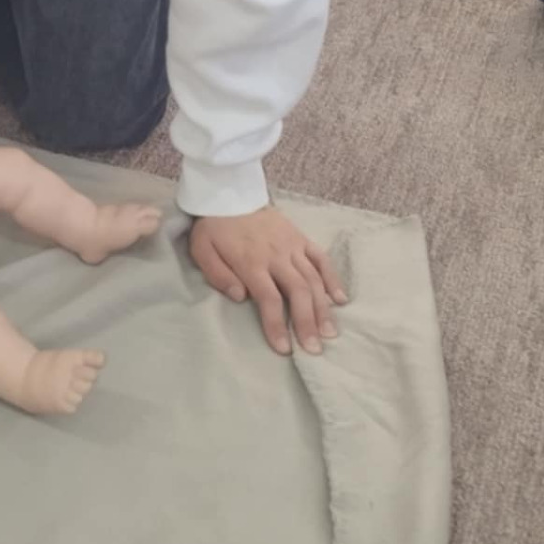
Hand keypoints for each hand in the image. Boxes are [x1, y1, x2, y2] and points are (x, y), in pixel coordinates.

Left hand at [188, 207, 346, 356]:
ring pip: (313, 279)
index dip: (277, 325)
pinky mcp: (301, 237)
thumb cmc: (214, 228)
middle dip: (307, 323)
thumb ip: (218, 275)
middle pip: (298, 292)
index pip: (269, 298)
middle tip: (314, 350)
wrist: (229, 194)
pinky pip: (321, 258)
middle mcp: (276, 255)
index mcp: (251, 261)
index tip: (284, 349)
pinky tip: (340, 299)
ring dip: (323, 308)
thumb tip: (240, 298)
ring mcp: (292, 245)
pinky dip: (332, 278)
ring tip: (329, 333)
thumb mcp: (202, 250)